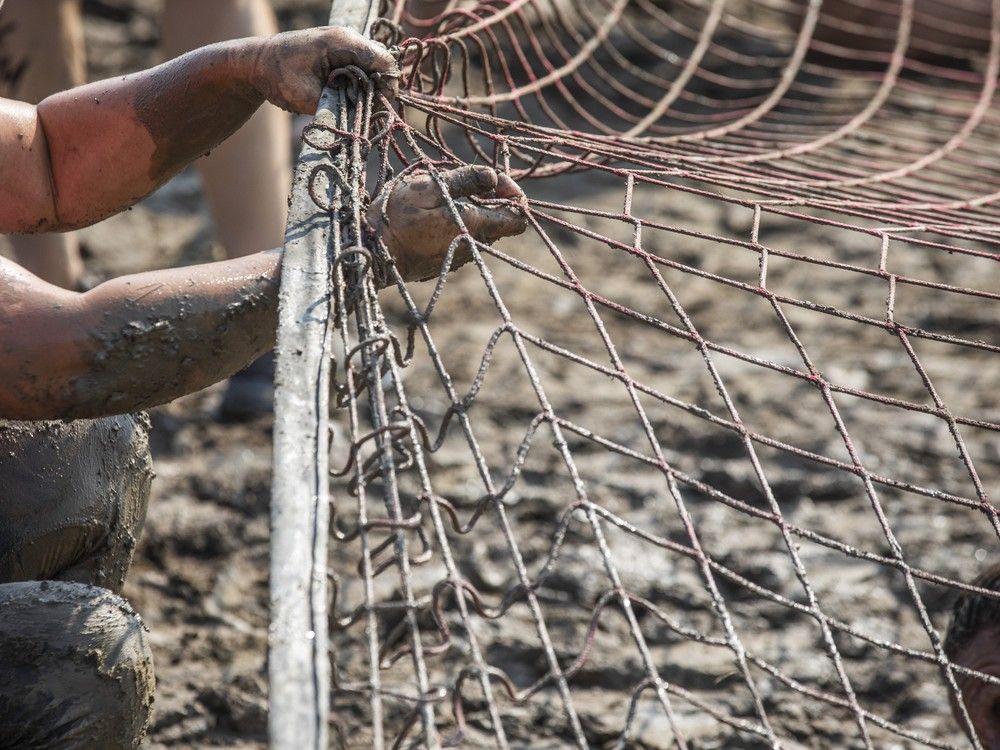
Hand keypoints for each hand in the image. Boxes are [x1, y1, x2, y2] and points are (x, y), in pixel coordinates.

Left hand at [249, 26, 398, 113]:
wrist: (257, 63)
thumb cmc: (278, 77)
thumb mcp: (308, 97)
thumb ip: (339, 105)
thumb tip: (366, 116)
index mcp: (341, 42)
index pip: (383, 61)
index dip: (387, 87)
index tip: (380, 109)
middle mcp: (347, 38)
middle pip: (382, 65)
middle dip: (379, 90)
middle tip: (367, 112)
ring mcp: (344, 43)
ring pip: (373, 68)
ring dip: (369, 89)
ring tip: (356, 107)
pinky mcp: (340, 52)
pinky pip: (362, 69)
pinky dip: (360, 85)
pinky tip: (349, 98)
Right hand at [368, 166, 527, 281]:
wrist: (372, 252)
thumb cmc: (398, 217)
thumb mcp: (430, 186)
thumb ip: (466, 180)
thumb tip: (493, 177)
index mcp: (474, 226)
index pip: (517, 220)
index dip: (515, 196)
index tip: (496, 181)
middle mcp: (473, 246)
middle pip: (500, 224)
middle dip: (491, 201)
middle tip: (466, 184)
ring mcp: (460, 258)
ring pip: (481, 232)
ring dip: (472, 213)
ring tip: (445, 200)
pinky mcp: (446, 264)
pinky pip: (463, 241)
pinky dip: (458, 226)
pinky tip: (435, 217)